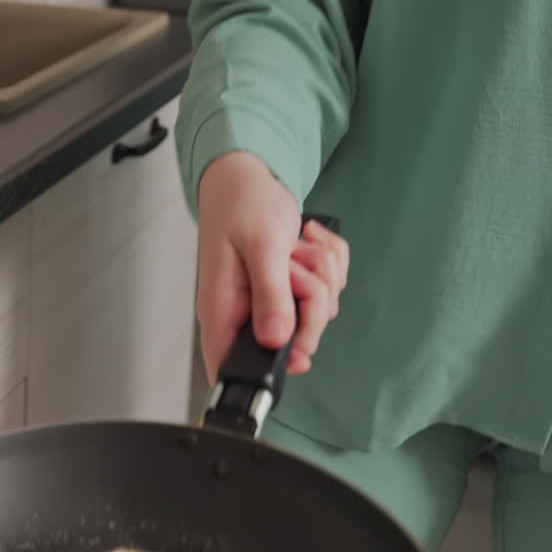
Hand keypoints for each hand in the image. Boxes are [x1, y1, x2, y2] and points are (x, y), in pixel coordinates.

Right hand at [195, 152, 349, 383]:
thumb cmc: (242, 204)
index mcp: (224, 309)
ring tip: (293, 248)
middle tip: (293, 269)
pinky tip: (304, 243)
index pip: (228, 367)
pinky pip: (329, 291)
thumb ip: (270, 295)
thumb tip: (277, 341)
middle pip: (295, 340)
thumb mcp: (261, 246)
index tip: (297, 359)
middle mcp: (246, 312)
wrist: (249, 175)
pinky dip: (328, 264)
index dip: (262, 376)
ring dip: (320, 275)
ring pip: (319, 312)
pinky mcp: (291, 287)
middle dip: (312, 302)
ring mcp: (271, 301)